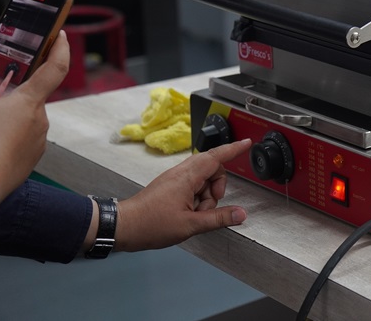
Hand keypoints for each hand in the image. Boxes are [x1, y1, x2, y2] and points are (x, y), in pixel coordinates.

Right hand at [0, 31, 69, 203]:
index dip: (59, 48)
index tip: (60, 35)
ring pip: (23, 121)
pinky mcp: (32, 159)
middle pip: (29, 98)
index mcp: (29, 102)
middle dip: (10, 97)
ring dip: (6, 120)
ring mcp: (38, 141)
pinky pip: (21, 141)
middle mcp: (40, 119)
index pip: (55, 68)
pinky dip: (7, 139)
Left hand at [115, 139, 252, 250]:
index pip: (216, 156)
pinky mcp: (170, 186)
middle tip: (211, 205)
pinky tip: (189, 212)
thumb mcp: (190, 224)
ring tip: (195, 214)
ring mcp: (174, 178)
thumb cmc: (151, 224)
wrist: (124, 227)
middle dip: (218, 186)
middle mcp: (181, 173)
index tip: (246, 143)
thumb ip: (218, 218)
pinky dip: (196, 198)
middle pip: (212, 168)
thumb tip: (240, 214)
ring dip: (206, 196)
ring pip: (202, 179)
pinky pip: (192, 185)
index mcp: (187, 177)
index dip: (234, 149)